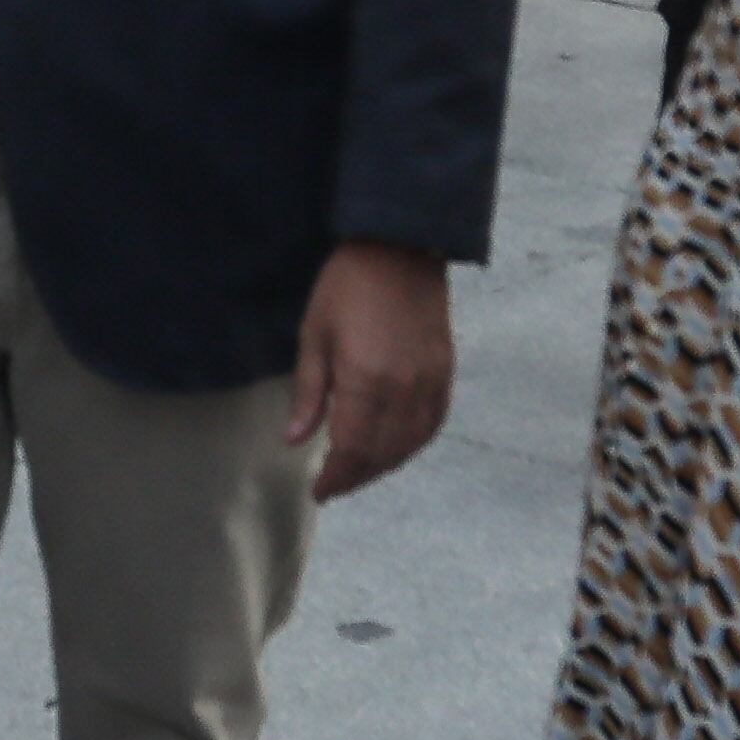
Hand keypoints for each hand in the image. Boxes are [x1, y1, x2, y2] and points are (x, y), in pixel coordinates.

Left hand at [285, 240, 451, 500]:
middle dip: (357, 477)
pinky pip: (433, 424)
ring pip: (410, 445)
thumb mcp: (314, 335)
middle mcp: (403, 390)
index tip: (321, 491)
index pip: (353, 450)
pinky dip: (413, 444)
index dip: (336, 478)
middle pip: (382, 454)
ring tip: (360, 470)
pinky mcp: (445, 373)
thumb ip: (309, 393)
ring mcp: (429, 383)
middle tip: (335, 484)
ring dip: (384, 465)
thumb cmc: (347, 287)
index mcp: (365, 381)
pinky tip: (395, 446)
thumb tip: (294, 440)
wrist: (400, 248)